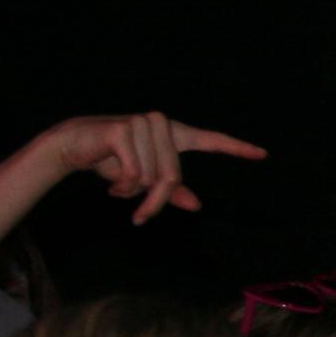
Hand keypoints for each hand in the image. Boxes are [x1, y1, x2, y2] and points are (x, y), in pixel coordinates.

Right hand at [42, 112, 266, 222]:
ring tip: (118, 187)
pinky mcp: (125, 129)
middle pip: (173, 177)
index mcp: (173, 135)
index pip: (210, 140)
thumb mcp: (142, 180)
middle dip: (154, 201)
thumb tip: (196, 205)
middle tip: (139, 213)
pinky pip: (134, 174)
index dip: (236, 148)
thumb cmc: (111, 162)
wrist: (73, 147)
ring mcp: (144, 123)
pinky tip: (110, 182)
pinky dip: (122, 187)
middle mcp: (162, 125)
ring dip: (133, 193)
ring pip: (152, 178)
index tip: (262, 154)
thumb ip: (169, 190)